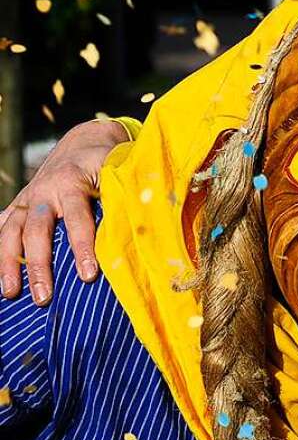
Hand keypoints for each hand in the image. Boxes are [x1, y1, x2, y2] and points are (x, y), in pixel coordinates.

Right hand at [0, 119, 128, 304]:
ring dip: (8, 264)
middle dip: (39, 265)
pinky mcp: (19, 203)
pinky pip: (2, 226)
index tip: (88, 275)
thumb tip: (141, 232)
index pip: (77, 218)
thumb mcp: (118, 172)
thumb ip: (123, 198)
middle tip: (45, 298)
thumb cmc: (108, 162)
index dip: (82, 247)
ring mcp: (28, 197)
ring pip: (11, 231)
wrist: (85, 142)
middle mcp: (45, 190)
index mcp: (73, 182)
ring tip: (11, 294)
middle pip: (37, 230)